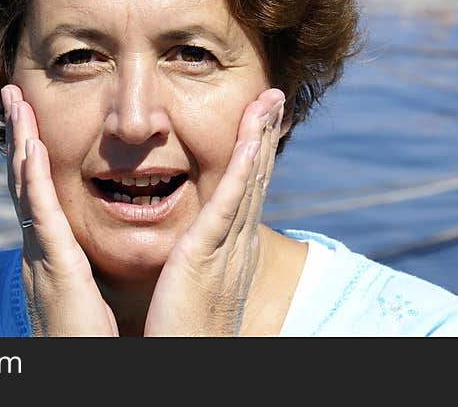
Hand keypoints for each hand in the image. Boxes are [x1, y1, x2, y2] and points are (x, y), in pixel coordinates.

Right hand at [0, 84, 117, 336]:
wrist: (80, 369)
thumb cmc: (87, 340)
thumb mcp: (81, 291)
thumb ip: (78, 265)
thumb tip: (83, 251)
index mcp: (50, 252)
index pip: (36, 191)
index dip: (30, 152)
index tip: (29, 117)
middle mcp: (38, 248)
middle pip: (23, 179)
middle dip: (18, 135)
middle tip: (12, 95)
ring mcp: (41, 255)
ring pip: (25, 186)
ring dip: (20, 141)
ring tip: (15, 103)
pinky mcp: (53, 266)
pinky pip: (41, 213)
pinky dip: (33, 177)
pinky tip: (30, 146)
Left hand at [143, 88, 285, 335]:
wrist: (188, 361)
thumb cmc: (184, 332)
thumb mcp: (199, 285)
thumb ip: (200, 258)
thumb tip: (200, 244)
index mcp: (232, 249)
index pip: (247, 190)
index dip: (255, 152)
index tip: (260, 120)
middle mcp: (238, 244)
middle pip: (256, 178)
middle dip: (265, 134)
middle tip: (273, 96)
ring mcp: (228, 248)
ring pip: (250, 182)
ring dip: (260, 138)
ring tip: (269, 101)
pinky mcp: (207, 254)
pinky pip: (230, 203)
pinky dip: (244, 169)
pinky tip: (252, 140)